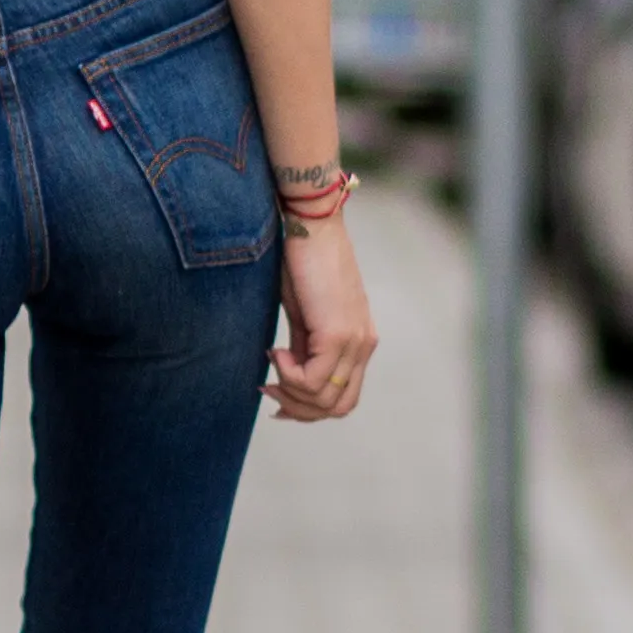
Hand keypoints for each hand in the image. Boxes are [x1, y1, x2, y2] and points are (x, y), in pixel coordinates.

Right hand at [267, 210, 374, 419]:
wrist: (309, 225)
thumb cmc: (301, 263)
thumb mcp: (302, 316)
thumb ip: (304, 349)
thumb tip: (288, 377)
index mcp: (359, 341)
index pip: (343, 398)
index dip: (308, 408)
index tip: (276, 392)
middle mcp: (363, 345)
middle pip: (338, 407)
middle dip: (299, 408)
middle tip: (269, 387)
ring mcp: (354, 341)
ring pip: (325, 400)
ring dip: (290, 391)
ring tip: (271, 362)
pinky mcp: (338, 334)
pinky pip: (313, 381)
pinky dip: (288, 375)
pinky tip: (275, 351)